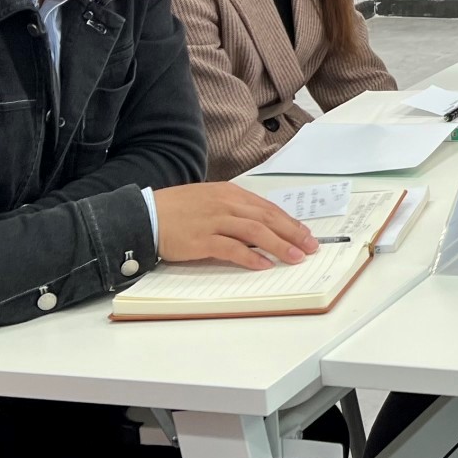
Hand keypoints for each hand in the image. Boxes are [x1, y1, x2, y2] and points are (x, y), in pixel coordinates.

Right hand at [155, 183, 319, 271]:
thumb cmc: (178, 209)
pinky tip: (264, 264)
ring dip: (278, 245)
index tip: (305, 233)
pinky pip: (231, 248)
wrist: (147, 214)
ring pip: (254, 232)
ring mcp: (214, 221)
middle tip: (310, 246)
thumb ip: (234, 209)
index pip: (267, 207)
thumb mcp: (210, 199)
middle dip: (292, 233)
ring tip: (295, 257)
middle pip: (266, 218)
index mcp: (230, 193)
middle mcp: (226, 204)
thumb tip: (260, 225)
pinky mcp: (202, 240)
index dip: (289, 221)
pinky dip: (250, 256)